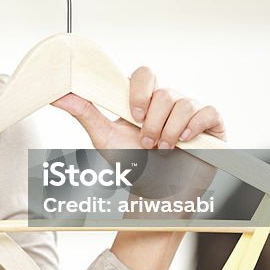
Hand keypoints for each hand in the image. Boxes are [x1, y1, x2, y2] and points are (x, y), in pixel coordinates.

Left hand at [51, 64, 226, 149]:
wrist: (156, 195)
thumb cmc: (131, 165)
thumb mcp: (104, 138)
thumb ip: (84, 113)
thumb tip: (57, 94)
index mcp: (144, 99)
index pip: (145, 74)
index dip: (140, 91)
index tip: (133, 115)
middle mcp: (168, 101)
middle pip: (164, 92)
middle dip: (153, 121)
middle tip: (146, 143)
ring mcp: (191, 112)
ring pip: (184, 104)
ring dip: (169, 131)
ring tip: (162, 150)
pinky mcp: (211, 125)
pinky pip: (208, 112)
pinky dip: (194, 127)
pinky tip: (184, 141)